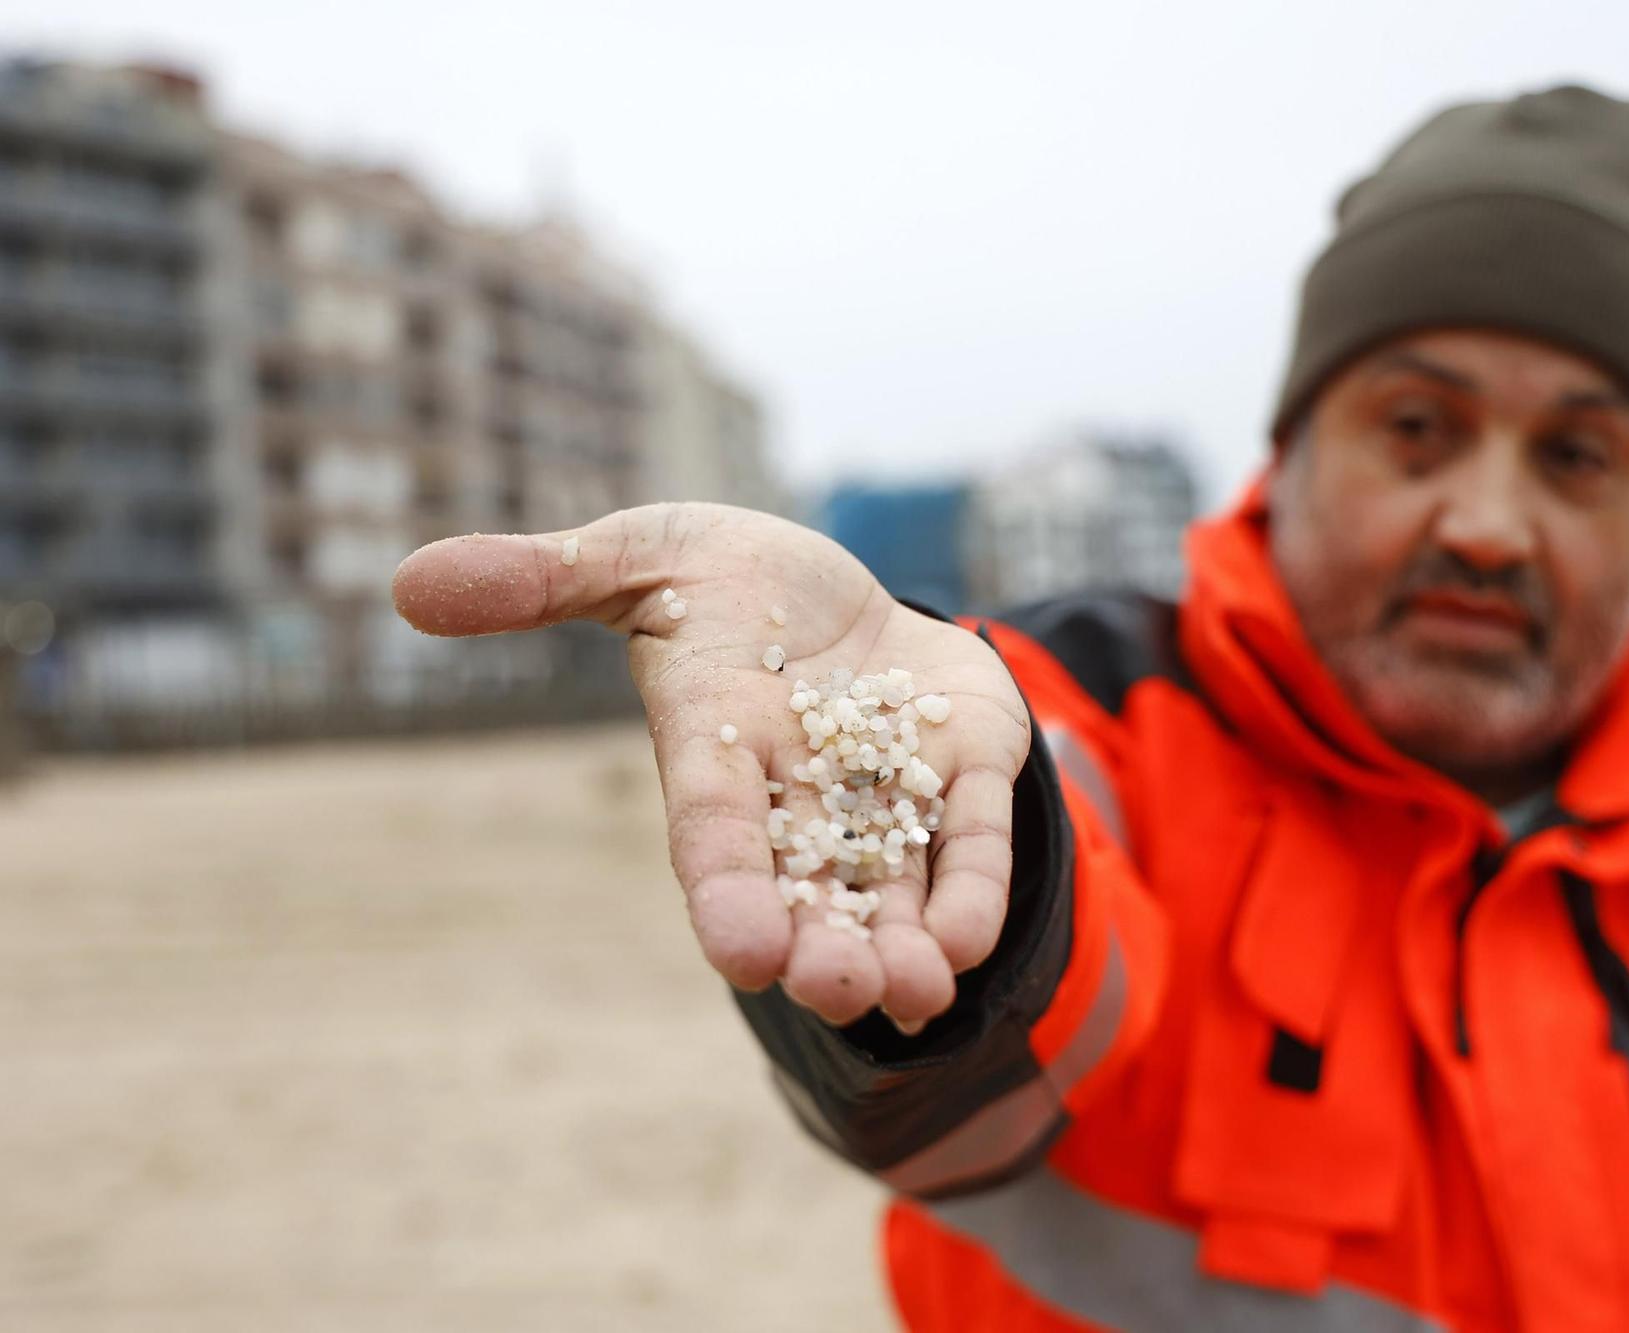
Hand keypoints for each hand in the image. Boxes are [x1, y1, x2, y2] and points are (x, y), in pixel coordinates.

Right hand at [391, 502, 1031, 1032]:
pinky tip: (971, 940)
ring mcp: (888, 786)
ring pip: (893, 884)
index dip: (725, 887)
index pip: (715, 828)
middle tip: (838, 991)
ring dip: (903, 943)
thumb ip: (545, 578)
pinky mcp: (965, 765)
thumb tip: (407, 583)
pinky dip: (973, 885)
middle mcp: (800, 790)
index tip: (739, 952)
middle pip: (807, 883)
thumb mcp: (641, 556)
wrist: (837, 588)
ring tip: (916, 994)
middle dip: (821, 941)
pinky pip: (972, 837)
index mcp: (718, 744)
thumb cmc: (722, 578)